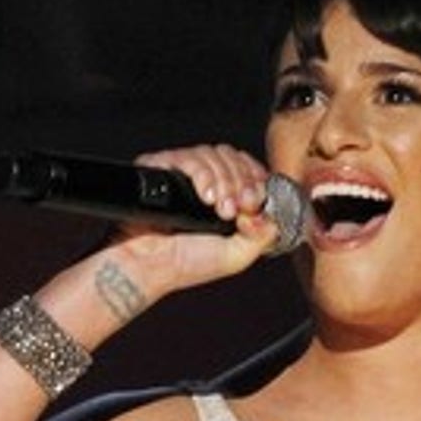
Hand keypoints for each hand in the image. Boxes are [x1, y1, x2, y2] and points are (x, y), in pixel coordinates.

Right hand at [118, 144, 280, 291]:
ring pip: (213, 154)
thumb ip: (263, 236)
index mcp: (226, 196)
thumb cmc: (187, 263)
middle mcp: (206, 180)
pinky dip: (201, 174)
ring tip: (219, 211)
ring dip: (223, 181)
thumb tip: (271, 213)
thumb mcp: (238, 255)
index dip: (257, 179)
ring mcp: (183, 173)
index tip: (254, 201)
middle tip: (236, 210)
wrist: (148, 266)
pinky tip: (204, 197)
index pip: (249, 168)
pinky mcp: (161, 167)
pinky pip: (187, 156)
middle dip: (241, 182)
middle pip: (233, 157)